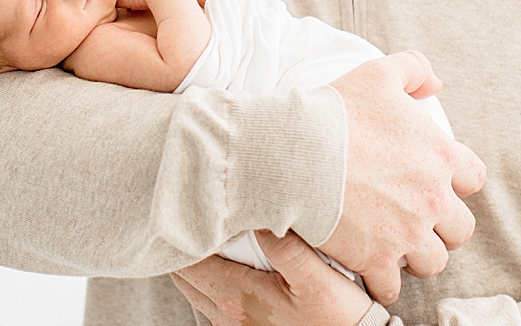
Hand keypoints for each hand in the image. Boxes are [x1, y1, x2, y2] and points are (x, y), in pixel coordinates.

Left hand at [170, 230, 377, 325]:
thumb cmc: (336, 315)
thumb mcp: (318, 279)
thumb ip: (287, 248)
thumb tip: (260, 220)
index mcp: (237, 297)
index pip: (186, 261)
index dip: (185, 232)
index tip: (193, 207)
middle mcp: (226, 314)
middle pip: (184, 274)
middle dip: (187, 244)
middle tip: (201, 214)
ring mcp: (232, 324)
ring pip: (196, 287)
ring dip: (199, 261)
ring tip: (215, 233)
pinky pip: (211, 298)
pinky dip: (211, 277)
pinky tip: (232, 260)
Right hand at [319, 51, 485, 305]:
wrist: (295, 151)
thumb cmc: (335, 110)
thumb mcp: (378, 74)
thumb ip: (414, 70)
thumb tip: (436, 84)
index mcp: (440, 155)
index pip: (473, 178)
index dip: (457, 181)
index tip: (435, 181)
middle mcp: (432, 199)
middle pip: (460, 229)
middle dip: (442, 226)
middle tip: (416, 218)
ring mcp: (407, 232)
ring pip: (433, 262)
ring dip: (417, 256)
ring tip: (396, 246)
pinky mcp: (377, 258)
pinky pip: (391, 286)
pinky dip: (382, 282)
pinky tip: (369, 270)